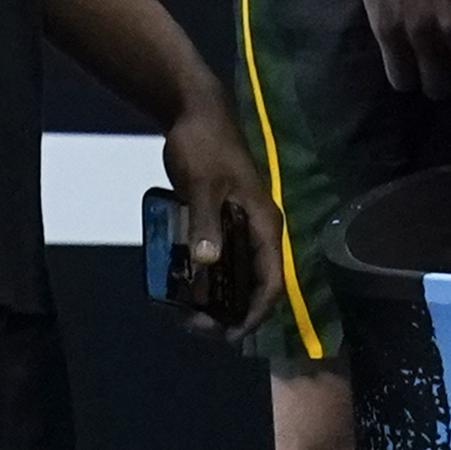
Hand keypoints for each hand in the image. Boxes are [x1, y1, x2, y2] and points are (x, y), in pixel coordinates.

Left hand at [153, 97, 275, 338]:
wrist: (195, 113)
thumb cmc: (204, 147)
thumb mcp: (202, 185)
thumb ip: (205, 223)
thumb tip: (207, 262)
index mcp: (264, 223)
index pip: (273, 279)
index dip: (256, 312)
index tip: (232, 336)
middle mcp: (257, 230)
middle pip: (254, 283)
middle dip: (230, 312)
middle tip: (197, 326)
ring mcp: (239, 226)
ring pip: (235, 274)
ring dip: (215, 297)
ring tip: (185, 311)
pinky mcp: (221, 221)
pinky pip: (218, 259)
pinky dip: (203, 277)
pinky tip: (178, 284)